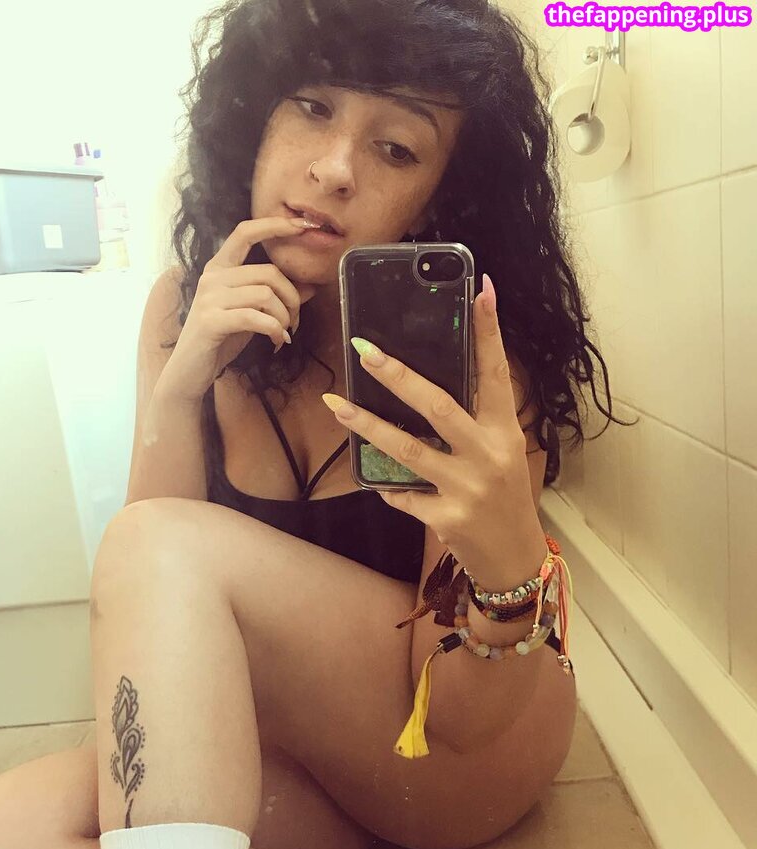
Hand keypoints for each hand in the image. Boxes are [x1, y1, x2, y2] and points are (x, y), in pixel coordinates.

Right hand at [161, 216, 318, 403]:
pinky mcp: (211, 321)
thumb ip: (275, 297)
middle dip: (292, 298)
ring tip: (283, 334)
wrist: (189, 371)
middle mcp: (212, 277)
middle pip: (268, 273)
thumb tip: (309, 286)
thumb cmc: (221, 340)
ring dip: (284, 318)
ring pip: (266, 295)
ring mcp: (209, 298)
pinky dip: (273, 330)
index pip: (245, 232)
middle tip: (295, 321)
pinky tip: (276, 341)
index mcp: (220, 268)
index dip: (275, 225)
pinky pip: (255, 317)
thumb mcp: (251, 313)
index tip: (303, 225)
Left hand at [321, 273, 547, 589]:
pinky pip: (402, 494)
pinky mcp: (446, 518)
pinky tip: (376, 479)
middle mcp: (488, 455)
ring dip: (367, 424)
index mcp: (504, 432)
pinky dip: (387, 486)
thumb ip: (473, 422)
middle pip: (438, 406)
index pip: (495, 372)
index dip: (488, 331)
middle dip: (398, 375)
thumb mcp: (500, 453)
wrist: (514, 559)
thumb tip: (423, 386)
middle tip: (364, 349)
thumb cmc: (503, 499)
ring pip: (408, 449)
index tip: (480, 288)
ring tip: (336, 404)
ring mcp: (467, 488)